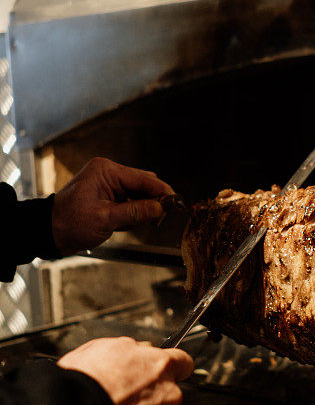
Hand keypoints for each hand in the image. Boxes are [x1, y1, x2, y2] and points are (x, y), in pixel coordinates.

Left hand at [52, 157, 174, 254]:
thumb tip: (161, 207)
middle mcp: (108, 174)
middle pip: (143, 184)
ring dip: (142, 210)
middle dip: (153, 202)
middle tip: (160, 218)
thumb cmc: (69, 222)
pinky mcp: (108, 198)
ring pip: (138, 195)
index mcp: (106, 171)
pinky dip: (133, 215)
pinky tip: (126, 224)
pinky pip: (130, 203)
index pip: (143, 178)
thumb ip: (137, 212)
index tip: (176, 203)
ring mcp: (108, 186)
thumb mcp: (106, 219)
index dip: (162, 191)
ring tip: (134, 224)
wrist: (49, 233)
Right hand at [58, 337, 193, 404]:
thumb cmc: (85, 384)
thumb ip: (130, 348)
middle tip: (123, 397)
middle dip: (150, 395)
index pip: (183, 362)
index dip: (169, 366)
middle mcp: (168, 396)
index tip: (161, 370)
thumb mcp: (103, 347)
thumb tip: (138, 350)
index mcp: (160, 367)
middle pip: (167, 394)